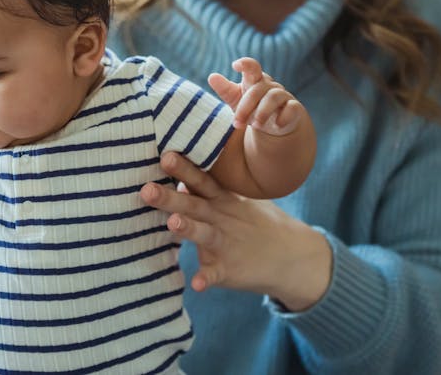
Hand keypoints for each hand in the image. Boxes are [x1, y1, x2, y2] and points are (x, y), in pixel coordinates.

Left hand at [140, 152, 331, 310]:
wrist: (293, 256)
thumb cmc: (254, 222)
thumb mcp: (236, 199)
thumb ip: (207, 185)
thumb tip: (174, 164)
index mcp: (222, 199)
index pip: (201, 180)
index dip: (183, 168)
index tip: (165, 155)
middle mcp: (222, 218)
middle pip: (194, 204)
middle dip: (171, 197)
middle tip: (146, 189)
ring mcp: (227, 243)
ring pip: (204, 234)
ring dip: (188, 228)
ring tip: (172, 224)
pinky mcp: (230, 269)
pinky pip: (216, 274)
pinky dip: (207, 278)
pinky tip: (197, 284)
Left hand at [209, 57, 304, 135]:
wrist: (274, 125)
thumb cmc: (252, 108)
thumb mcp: (236, 100)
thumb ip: (225, 89)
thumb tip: (212, 76)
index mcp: (254, 80)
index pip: (251, 67)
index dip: (245, 64)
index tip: (235, 65)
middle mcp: (269, 85)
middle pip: (257, 89)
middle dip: (245, 108)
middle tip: (236, 123)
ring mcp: (283, 95)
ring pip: (273, 97)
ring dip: (263, 112)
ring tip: (255, 125)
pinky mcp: (293, 108)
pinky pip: (292, 108)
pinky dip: (285, 116)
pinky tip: (278, 124)